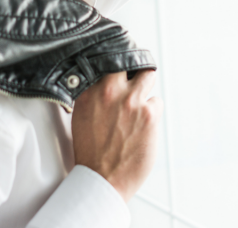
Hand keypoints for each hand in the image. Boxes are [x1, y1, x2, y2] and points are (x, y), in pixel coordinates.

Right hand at [71, 70, 161, 201]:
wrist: (102, 179)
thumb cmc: (91, 152)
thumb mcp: (81, 117)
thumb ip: (91, 96)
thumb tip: (102, 82)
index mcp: (88, 92)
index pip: (104, 59)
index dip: (114, 60)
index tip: (119, 61)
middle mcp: (108, 91)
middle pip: (128, 59)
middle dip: (132, 67)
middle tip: (134, 74)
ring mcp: (130, 100)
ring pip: (148, 75)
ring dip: (146, 85)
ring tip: (141, 100)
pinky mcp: (149, 114)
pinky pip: (157, 101)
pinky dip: (153, 110)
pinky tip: (144, 124)